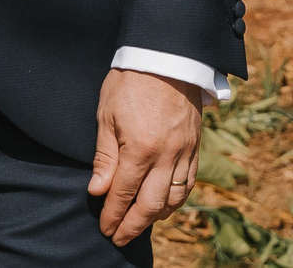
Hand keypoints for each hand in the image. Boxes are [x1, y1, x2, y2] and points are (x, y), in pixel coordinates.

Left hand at [91, 68, 203, 244]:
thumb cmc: (130, 81)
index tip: (105, 228)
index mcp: (140, 148)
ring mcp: (184, 151)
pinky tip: (165, 206)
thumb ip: (105, 156)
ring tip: (140, 224)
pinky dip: (177, 200)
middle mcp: (166, 155)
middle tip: (119, 237)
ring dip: (156, 217)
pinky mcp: (195, 146)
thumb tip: (97, 190)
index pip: (123, 193)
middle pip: (151, 204)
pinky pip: (189, 182)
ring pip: (174, 199)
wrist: (166, 55)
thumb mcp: (106, 114)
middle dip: (133, 225)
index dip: (113, 214)